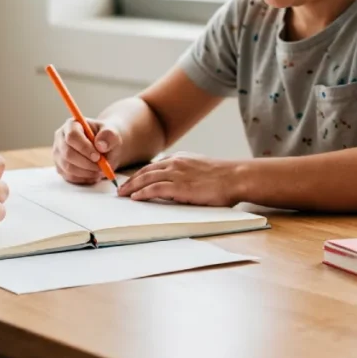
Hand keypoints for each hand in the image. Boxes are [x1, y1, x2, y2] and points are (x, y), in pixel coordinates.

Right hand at [52, 117, 122, 184]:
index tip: (98, 157)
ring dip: (87, 172)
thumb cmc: (106, 138)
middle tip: (101, 167)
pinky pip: (70, 177)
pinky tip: (93, 174)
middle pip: (67, 153)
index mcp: (71, 125)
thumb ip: (109, 136)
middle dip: (86, 163)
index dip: (84, 148)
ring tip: (100, 170)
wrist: (104, 147)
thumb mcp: (112, 134)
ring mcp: (58, 154)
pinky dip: (84, 178)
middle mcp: (60, 138)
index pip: (72, 136)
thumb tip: (100, 146)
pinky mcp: (60, 167)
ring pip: (68, 167)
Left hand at [117, 152, 239, 206]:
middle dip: (131, 180)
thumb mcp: (200, 168)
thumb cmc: (223, 177)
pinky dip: (143, 192)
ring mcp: (177, 174)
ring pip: (147, 178)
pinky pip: (155, 188)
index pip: (153, 166)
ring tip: (123, 195)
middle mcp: (175, 163)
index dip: (140, 174)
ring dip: (132, 187)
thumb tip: (177, 183)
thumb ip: (186, 172)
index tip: (131, 181)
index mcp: (180, 159)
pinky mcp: (180, 186)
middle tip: (120, 189)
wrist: (235, 177)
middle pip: (145, 171)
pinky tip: (135, 198)